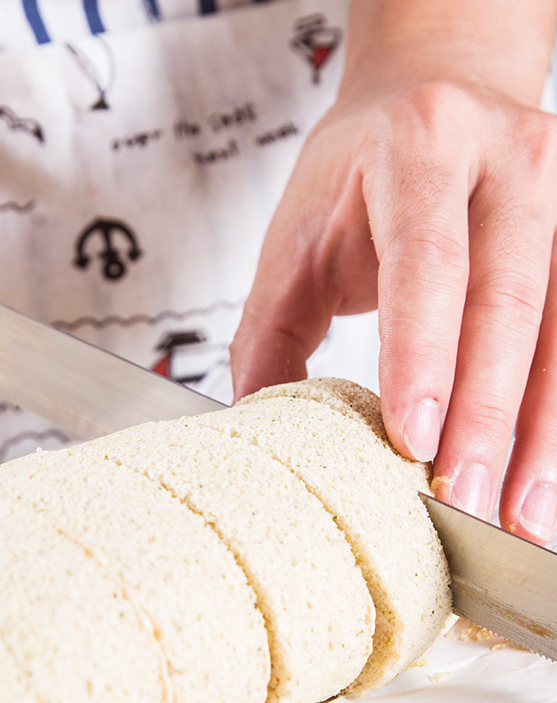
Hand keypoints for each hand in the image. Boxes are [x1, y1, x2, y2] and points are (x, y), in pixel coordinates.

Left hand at [231, 0, 556, 544]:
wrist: (431, 107)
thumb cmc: (357, 179)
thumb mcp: (298, 240)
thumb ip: (271, 330)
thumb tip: (254, 421)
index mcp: (422, 149)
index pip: (426, 261)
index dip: (423, 354)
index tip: (413, 440)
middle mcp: (509, 162)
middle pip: (506, 302)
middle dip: (484, 414)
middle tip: (458, 498)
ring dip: (538, 434)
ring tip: (514, 516)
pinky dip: (554, 412)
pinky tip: (538, 472)